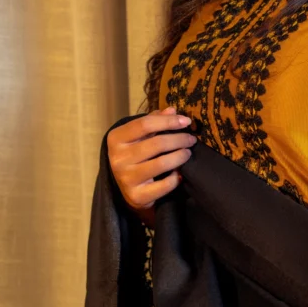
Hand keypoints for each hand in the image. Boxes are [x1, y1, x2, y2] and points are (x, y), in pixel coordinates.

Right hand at [106, 106, 196, 227]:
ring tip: (188, 153)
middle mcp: (118, 158)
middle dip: (179, 139)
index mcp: (116, 138)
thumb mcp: (139, 136)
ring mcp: (126, 178)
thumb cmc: (135, 154)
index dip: (169, 121)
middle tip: (192, 139)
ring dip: (180, 156)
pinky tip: (180, 173)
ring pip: (162, 163)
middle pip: (157, 143)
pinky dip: (176, 178)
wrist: (125, 188)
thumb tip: (173, 110)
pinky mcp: (136, 196)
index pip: (145, 124)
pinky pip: (164, 185)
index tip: (187, 121)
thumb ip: (154, 121)